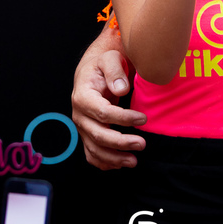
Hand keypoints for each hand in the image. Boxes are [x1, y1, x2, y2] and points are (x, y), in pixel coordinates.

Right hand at [71, 42, 146, 168]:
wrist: (92, 73)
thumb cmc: (103, 65)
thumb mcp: (109, 59)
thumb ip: (115, 71)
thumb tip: (121, 89)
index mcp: (83, 96)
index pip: (102, 112)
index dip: (123, 118)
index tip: (143, 118)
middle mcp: (79, 115)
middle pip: (98, 134)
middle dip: (120, 142)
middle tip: (142, 144)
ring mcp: (82, 127)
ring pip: (95, 149)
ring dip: (114, 158)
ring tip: (133, 161)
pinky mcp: (87, 135)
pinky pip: (92, 154)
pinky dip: (105, 163)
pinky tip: (120, 164)